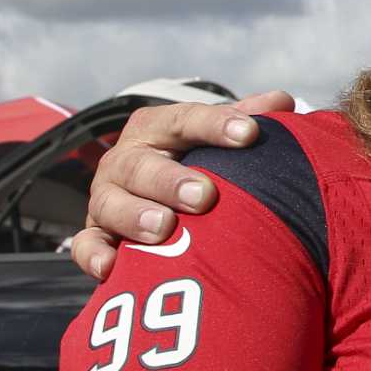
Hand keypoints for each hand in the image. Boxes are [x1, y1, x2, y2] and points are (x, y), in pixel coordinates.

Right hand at [71, 91, 293, 278]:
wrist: (158, 198)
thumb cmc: (198, 164)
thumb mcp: (217, 140)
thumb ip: (247, 120)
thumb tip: (282, 102)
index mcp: (157, 129)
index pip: (184, 120)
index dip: (215, 125)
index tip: (249, 134)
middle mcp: (126, 160)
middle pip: (141, 165)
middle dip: (171, 180)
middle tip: (204, 196)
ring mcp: (107, 198)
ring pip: (110, 203)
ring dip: (134, 215)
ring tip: (164, 228)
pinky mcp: (96, 235)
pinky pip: (87, 246)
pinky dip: (94, 256)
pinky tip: (113, 267)